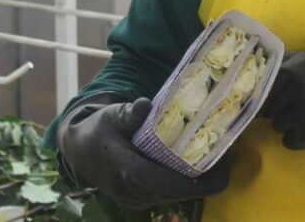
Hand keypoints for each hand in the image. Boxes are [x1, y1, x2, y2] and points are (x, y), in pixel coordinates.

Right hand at [57, 95, 229, 208]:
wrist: (80, 150)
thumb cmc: (100, 127)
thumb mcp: (112, 114)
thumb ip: (129, 113)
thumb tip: (145, 104)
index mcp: (118, 162)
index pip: (148, 176)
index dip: (177, 180)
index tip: (204, 176)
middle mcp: (123, 186)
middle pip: (165, 192)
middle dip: (197, 186)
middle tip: (224, 172)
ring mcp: (129, 196)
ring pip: (166, 198)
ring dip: (192, 189)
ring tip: (218, 172)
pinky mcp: (135, 200)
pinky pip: (162, 198)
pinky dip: (181, 189)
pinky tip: (199, 177)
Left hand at [260, 49, 304, 149]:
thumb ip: (292, 58)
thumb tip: (267, 63)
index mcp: (292, 70)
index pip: (263, 85)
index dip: (265, 91)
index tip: (270, 96)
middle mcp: (293, 92)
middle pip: (268, 106)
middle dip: (277, 107)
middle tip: (292, 106)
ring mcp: (300, 115)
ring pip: (277, 125)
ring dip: (286, 123)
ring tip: (303, 117)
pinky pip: (288, 141)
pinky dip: (295, 138)